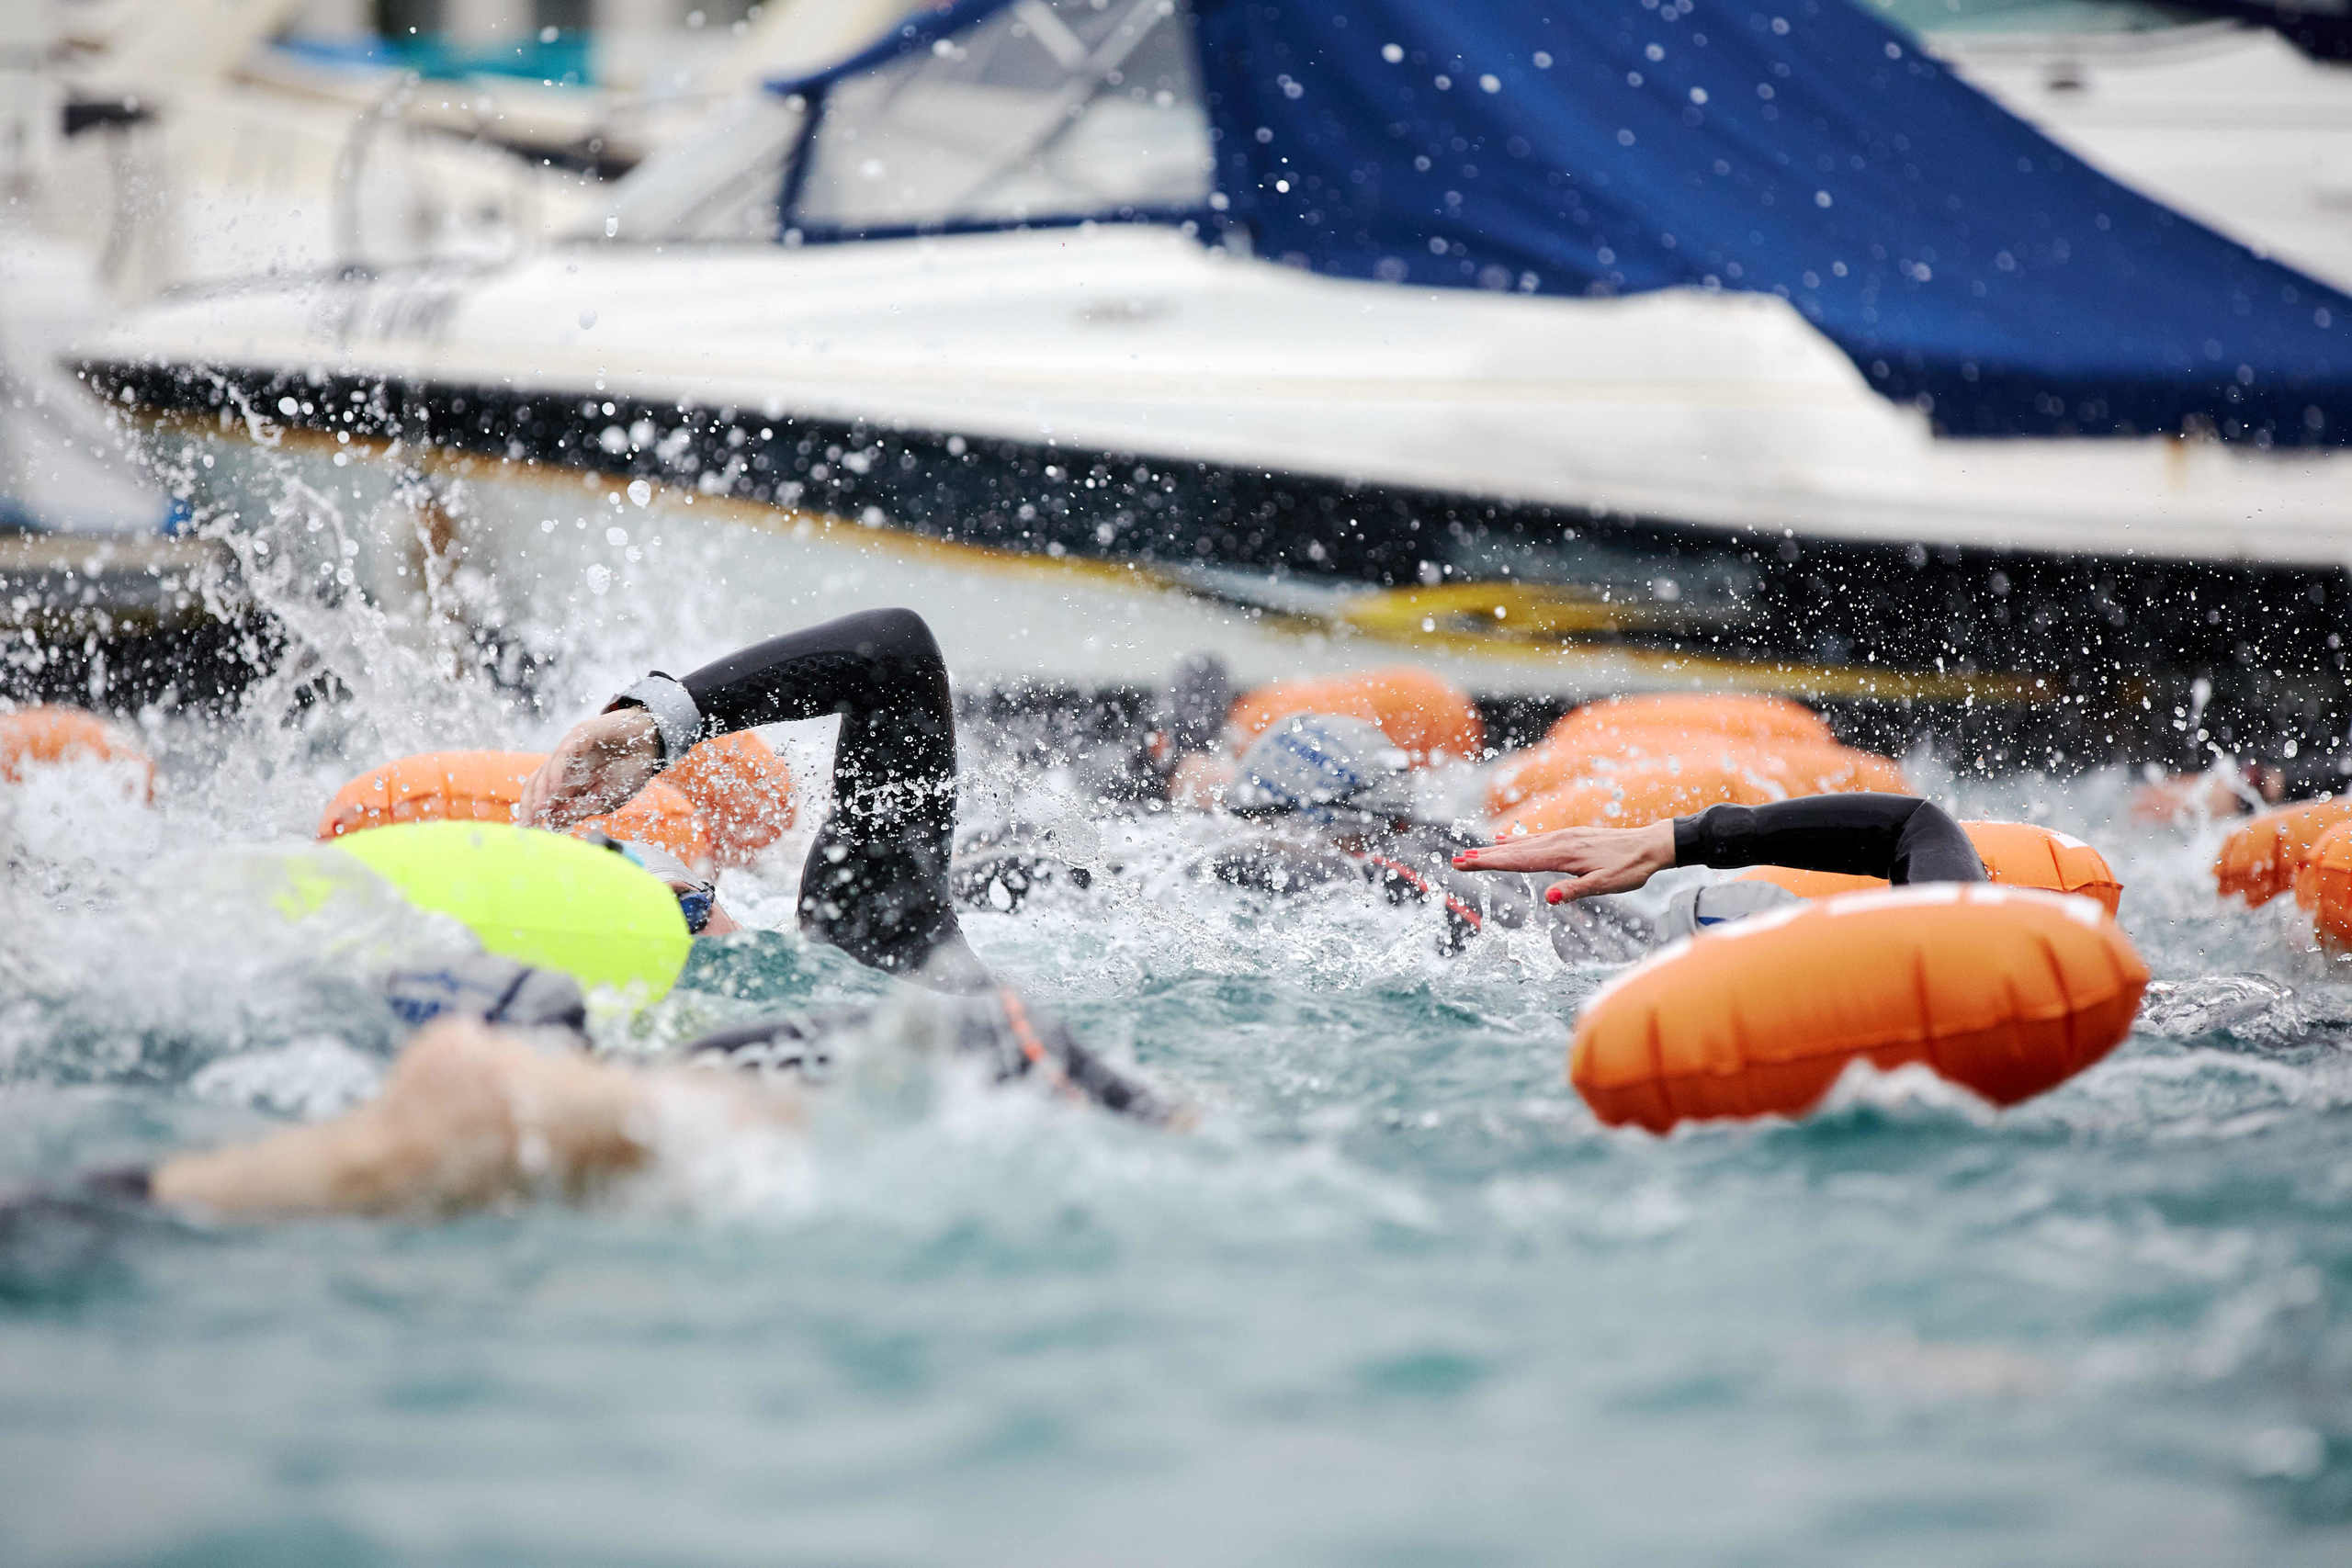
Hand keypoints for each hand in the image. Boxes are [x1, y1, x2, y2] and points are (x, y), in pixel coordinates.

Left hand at [521, 708, 661, 828]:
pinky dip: (558, 768)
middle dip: (530, 805)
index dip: (533, 815)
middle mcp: (564, 767)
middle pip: (536, 785)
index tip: (528, 832)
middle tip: (528, 825)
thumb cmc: (629, 771)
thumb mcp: (606, 800)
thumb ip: (580, 809)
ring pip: (546, 769)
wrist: (651, 743)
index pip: (543, 799)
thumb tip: (553, 823)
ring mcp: (570, 750)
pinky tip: (556, 785)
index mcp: (569, 783)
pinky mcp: (581, 734)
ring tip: (539, 808)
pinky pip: (565, 752)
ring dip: (541, 790)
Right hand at [1451, 819, 1675, 903]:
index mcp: (1563, 855)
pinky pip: (1534, 839)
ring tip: (1472, 854)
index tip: (1465, 864)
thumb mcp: (1607, 885)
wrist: (1651, 845)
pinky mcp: (1569, 837)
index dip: (1490, 863)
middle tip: (1456, 861)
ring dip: (1495, 849)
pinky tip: (1504, 841)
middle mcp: (1558, 842)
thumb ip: (1577, 891)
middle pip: (1513, 850)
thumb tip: (1549, 898)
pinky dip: (1515, 841)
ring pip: (1522, 843)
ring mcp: (1563, 837)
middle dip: (1484, 856)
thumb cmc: (1631, 869)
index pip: (1518, 860)